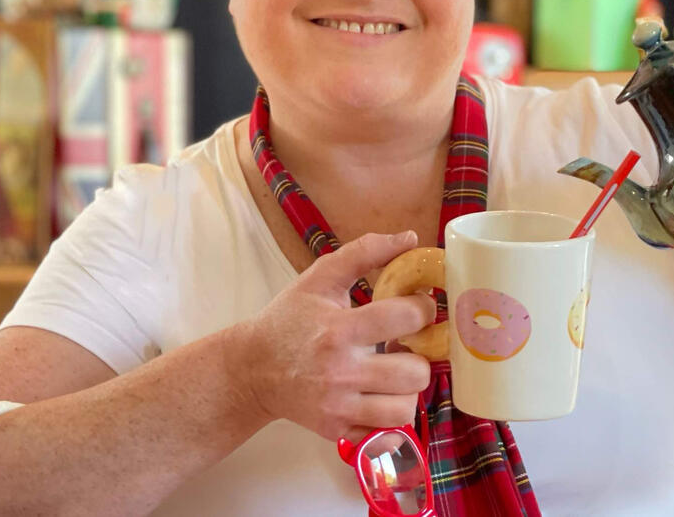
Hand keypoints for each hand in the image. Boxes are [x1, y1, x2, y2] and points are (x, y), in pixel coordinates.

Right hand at [239, 231, 434, 442]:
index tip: (415, 308)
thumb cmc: (289, 319)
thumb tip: (409, 238)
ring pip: (406, 407)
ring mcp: (339, 406)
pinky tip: (381, 397)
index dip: (422, 308)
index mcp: (339, 328)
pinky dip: (391, 418)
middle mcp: (341, 371)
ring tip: (393, 373)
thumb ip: (364, 252)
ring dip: (407, 389)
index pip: (406, 317)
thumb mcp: (319, 278)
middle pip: (414, 372)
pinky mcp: (337, 431)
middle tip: (405, 347)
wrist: (251, 369)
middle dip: (420, 356)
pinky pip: (386, 435)